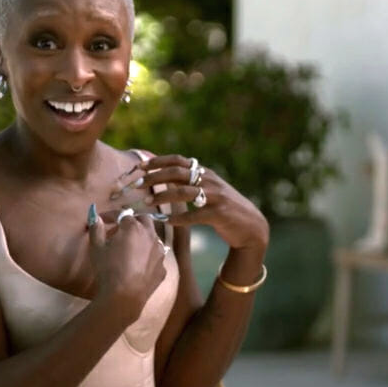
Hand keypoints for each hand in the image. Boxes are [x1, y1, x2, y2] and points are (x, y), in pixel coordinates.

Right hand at [87, 205, 166, 322]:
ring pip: (153, 238)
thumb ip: (96, 229)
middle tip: (120, 230)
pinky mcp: (162, 269)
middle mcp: (151, 236)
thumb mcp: (97, 248)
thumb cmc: (108, 269)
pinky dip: (147, 256)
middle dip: (133, 221)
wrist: (124, 297)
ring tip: (130, 248)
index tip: (102, 220)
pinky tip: (138, 265)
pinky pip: (155, 257)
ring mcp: (160, 253)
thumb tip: (94, 216)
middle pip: (144, 220)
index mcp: (133, 228)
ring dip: (142, 238)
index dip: (111, 216)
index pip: (123, 214)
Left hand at [111, 155, 269, 252]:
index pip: (177, 160)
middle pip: (176, 173)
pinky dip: (178, 218)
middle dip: (154, 177)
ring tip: (147, 202)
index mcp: (204, 172)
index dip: (156, 162)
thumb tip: (165, 178)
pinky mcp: (219, 213)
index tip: (139, 167)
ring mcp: (216, 196)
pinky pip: (194, 215)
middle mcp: (209, 180)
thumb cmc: (224, 209)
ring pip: (183, 192)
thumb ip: (191, 182)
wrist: (251, 226)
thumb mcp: (209, 190)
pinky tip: (166, 221)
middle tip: (137, 185)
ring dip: (162, 196)